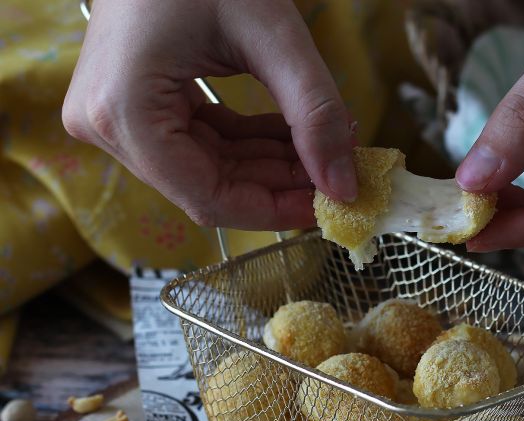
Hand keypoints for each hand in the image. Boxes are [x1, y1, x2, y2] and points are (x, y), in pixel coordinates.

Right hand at [63, 0, 356, 230]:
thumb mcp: (273, 35)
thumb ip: (315, 113)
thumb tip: (343, 187)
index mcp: (125, 113)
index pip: (208, 198)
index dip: (274, 211)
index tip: (328, 206)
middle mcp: (108, 126)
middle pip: (210, 187)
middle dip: (280, 185)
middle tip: (338, 176)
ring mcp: (117, 118)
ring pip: (210, 170)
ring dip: (271, 165)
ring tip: (326, 149)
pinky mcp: (135, 108)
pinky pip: (201, 144)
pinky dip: (251, 144)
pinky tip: (294, 136)